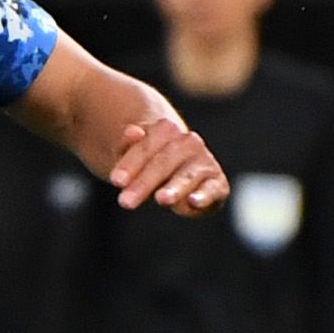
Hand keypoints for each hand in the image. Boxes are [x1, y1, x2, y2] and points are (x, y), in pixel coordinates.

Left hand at [107, 111, 227, 214]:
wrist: (173, 171)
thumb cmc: (146, 164)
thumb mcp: (130, 157)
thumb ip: (126, 146)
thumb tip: (132, 132)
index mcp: (167, 130)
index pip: (147, 146)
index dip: (131, 164)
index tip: (116, 181)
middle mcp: (189, 142)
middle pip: (164, 162)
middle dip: (144, 183)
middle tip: (125, 202)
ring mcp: (204, 162)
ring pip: (187, 175)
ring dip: (174, 188)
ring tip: (161, 199)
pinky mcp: (217, 184)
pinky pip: (213, 189)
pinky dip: (204, 196)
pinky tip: (192, 202)